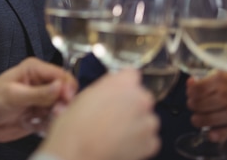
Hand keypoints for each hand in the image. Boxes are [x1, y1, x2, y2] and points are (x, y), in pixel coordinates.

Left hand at [0, 57, 76, 147]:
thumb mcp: (13, 96)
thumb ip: (39, 93)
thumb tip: (61, 86)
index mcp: (34, 69)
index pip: (61, 74)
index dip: (67, 87)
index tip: (66, 99)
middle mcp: (41, 81)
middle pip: (65, 91)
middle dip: (63, 103)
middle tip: (55, 113)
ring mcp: (42, 98)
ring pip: (62, 106)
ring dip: (56, 115)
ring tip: (43, 119)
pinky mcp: (42, 113)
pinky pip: (55, 118)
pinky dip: (50, 123)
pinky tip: (37, 124)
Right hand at [36, 69, 159, 159]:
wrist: (77, 155)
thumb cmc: (75, 127)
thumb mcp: (84, 96)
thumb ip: (104, 89)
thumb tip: (109, 91)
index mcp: (122, 83)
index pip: (131, 74)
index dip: (121, 84)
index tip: (115, 92)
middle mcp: (140, 99)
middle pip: (141, 96)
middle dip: (130, 104)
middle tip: (111, 115)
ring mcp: (148, 122)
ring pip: (146, 118)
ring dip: (135, 123)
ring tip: (114, 133)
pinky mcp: (151, 143)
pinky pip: (149, 138)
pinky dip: (138, 141)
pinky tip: (120, 144)